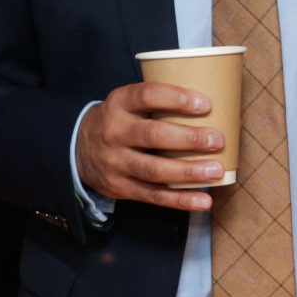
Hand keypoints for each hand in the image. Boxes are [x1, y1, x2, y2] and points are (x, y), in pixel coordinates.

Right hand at [74, 81, 227, 214]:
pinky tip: (203, 200)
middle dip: (189, 139)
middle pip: (153, 135)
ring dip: (188, 172)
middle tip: (218, 140)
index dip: (177, 99)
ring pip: (154, 170)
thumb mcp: (128, 102)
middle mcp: (115, 132)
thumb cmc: (120, 121)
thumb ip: (158, 102)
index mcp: (120, 103)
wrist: (78, 148)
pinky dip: (181, 200)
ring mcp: (116, 162)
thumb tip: (213, 106)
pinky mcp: (121, 187)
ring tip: (216, 171)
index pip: (147, 96)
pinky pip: (154, 196)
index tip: (205, 104)